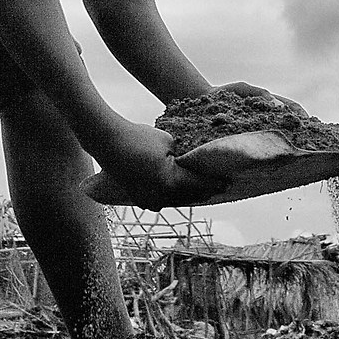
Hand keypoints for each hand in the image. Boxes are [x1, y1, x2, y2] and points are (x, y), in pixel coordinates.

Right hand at [93, 117, 220, 209]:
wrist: (108, 142)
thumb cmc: (140, 137)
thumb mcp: (170, 143)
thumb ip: (185, 157)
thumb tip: (195, 163)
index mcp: (171, 183)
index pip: (200, 184)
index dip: (216, 183)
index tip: (229, 182)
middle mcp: (161, 197)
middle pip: (191, 196)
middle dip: (206, 190)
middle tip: (221, 185)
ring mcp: (149, 201)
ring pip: (177, 201)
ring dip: (191, 195)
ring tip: (205, 189)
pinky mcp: (140, 200)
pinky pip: (163, 200)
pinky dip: (174, 195)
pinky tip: (182, 191)